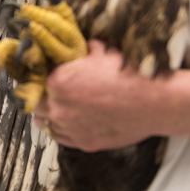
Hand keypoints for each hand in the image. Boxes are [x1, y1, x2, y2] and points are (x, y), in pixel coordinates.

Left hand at [34, 40, 158, 151]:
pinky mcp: (83, 143)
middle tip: (50, 90)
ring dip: (48, 114)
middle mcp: (58, 107)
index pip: (38, 78)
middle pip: (37, 102)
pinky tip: (65, 123)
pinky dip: (61, 129)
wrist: (152, 102)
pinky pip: (62, 137)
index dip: (43, 74)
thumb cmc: (127, 75)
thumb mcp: (102, 53)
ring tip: (55, 107)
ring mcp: (70, 128)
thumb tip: (84, 47)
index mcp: (58, 81)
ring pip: (46, 122)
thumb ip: (86, 52)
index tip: (48, 72)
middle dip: (42, 95)